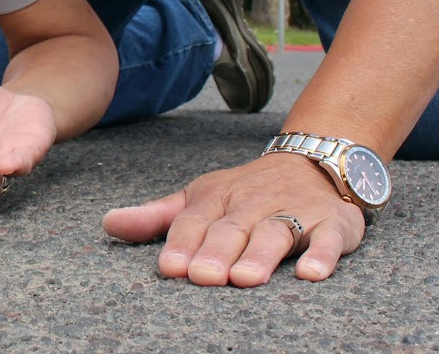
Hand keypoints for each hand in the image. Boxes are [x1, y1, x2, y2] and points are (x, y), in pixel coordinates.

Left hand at [102, 153, 366, 285]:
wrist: (313, 162)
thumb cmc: (245, 193)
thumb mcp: (199, 198)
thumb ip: (156, 217)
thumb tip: (107, 224)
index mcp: (217, 198)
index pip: (195, 222)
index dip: (182, 244)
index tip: (170, 268)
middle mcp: (253, 204)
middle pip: (233, 229)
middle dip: (217, 252)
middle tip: (204, 276)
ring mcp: (293, 212)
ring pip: (275, 233)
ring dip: (260, 254)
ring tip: (246, 278)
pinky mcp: (331, 223)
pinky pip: (328, 239)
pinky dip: (322, 255)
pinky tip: (311, 274)